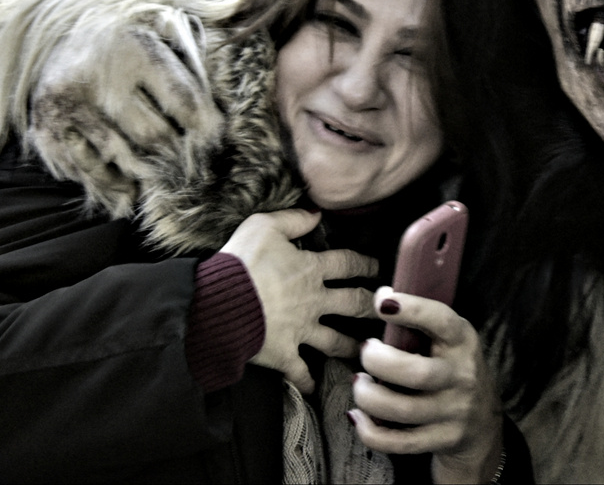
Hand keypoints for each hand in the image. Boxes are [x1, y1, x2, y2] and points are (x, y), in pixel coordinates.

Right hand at [28, 7, 223, 214]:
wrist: (65, 26)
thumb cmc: (133, 36)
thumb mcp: (167, 28)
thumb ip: (201, 54)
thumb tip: (231, 96)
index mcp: (135, 47)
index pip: (183, 100)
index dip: (206, 126)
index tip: (216, 139)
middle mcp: (98, 75)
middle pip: (154, 136)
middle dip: (178, 153)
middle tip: (193, 163)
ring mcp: (68, 105)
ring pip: (121, 158)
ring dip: (146, 172)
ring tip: (162, 171)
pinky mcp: (47, 128)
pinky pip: (87, 171)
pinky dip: (111, 184)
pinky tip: (127, 185)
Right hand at [220, 210, 378, 394]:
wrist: (218, 304)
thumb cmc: (240, 263)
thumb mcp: (264, 226)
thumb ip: (293, 219)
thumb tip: (316, 213)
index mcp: (311, 269)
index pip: (348, 263)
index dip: (365, 262)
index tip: (377, 266)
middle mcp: (313, 301)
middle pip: (354, 303)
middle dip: (372, 304)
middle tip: (385, 308)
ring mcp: (300, 330)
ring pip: (336, 341)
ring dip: (352, 347)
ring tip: (368, 352)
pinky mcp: (283, 354)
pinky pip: (300, 372)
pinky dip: (308, 382)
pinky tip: (316, 390)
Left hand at [351, 288, 502, 483]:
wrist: (483, 424)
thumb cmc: (453, 369)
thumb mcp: (450, 341)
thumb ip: (421, 323)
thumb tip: (382, 296)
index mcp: (463, 342)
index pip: (442, 321)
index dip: (412, 309)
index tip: (382, 301)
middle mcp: (463, 376)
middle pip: (417, 373)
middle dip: (380, 361)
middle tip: (365, 351)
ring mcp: (454, 412)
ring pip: (403, 410)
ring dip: (369, 397)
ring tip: (358, 383)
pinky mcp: (442, 440)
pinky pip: (400, 443)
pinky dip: (370, 431)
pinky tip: (357, 416)